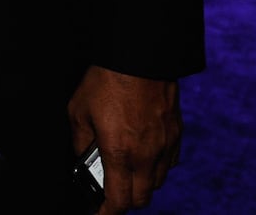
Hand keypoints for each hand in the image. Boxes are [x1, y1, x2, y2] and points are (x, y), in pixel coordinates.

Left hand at [67, 66, 180, 214]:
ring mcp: (165, 145)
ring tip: (125, 170)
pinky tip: (144, 153)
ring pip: (158, 182)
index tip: (99, 213)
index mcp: (120, 153)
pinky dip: (157, 166)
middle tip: (109, 191)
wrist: (140, 55)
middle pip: (142, 198)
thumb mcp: (79, 111)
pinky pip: (170, 162)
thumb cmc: (106, 80)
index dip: (107, 213)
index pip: (119, 200)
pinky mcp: (176, 133)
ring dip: (142, 184)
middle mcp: (147, 155)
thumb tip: (82, 158)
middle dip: (125, 201)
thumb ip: (79, 141)